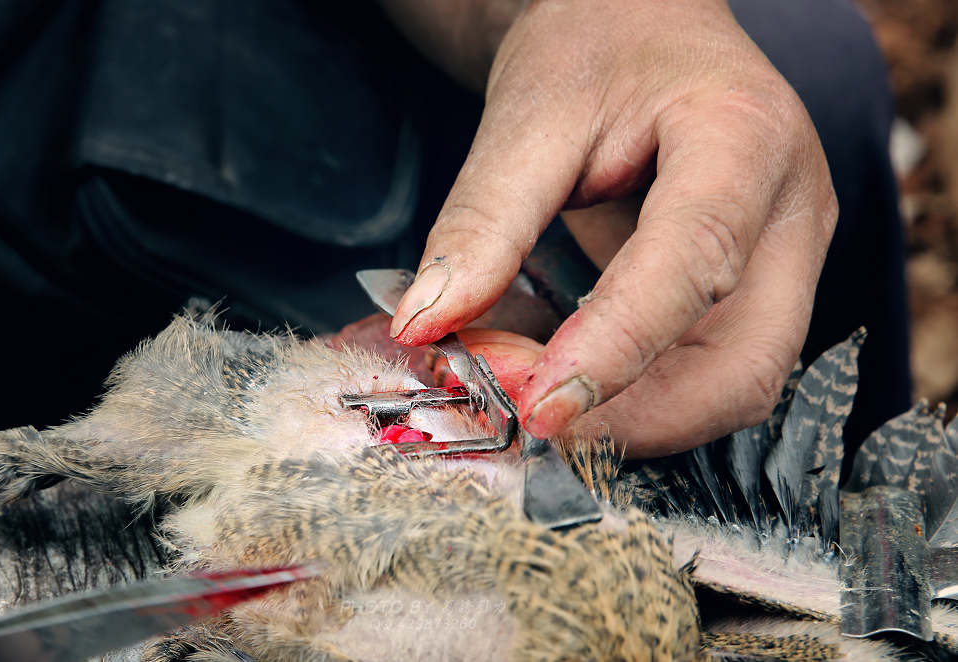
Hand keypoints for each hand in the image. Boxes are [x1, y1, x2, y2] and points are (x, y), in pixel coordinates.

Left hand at [381, 0, 836, 455]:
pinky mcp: (747, 294)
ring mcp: (777, 262)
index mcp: (747, 137)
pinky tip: (552, 370)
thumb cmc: (597, 45)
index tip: (537, 405)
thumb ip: (484, 222)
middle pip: (742, 365)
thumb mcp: (528, 114)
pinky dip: (624, 395)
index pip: (695, 263)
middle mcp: (787, 214)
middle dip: (635, 417)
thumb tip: (428, 323)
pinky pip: (696, 374)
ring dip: (625, 416)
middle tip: (526, 415)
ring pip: (725, 387)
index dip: (618, 349)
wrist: (639, 25)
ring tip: (524, 386)